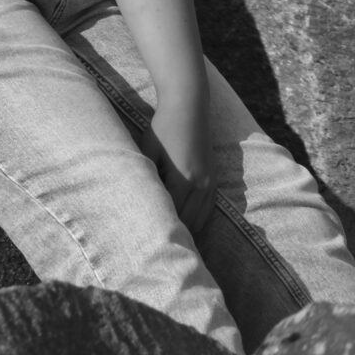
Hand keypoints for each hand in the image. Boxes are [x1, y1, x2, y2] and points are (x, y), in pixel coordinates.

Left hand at [147, 82, 214, 238]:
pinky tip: (188, 228)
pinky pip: (208, 209)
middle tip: (160, 248)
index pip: (174, 215)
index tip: (152, 242)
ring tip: (174, 243)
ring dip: (189, 231)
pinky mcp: (214, 179)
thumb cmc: (163, 127)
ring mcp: (210, 183)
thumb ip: (147, 174)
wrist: (189, 105)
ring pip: (201, 219)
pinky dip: (199, 220)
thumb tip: (140, 199)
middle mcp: (200, 184)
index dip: (163, 229)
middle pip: (190, 223)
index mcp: (183, 178)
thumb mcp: (149, 149)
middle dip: (177, 236)